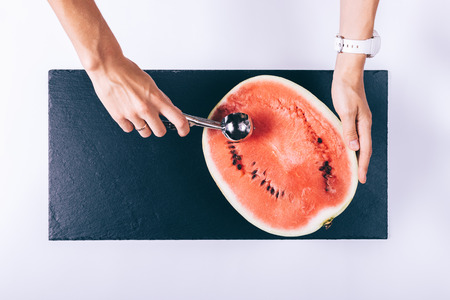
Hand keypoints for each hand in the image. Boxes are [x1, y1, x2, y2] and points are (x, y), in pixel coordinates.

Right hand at [87, 56, 189, 137]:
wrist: (107, 66)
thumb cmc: (127, 71)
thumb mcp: (150, 84)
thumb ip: (161, 99)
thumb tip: (172, 111)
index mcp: (157, 99)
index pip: (178, 119)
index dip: (183, 128)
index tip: (183, 131)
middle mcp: (146, 109)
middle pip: (160, 132)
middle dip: (159, 127)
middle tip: (155, 121)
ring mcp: (132, 114)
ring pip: (145, 133)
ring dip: (144, 126)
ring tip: (137, 113)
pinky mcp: (119, 117)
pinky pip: (129, 129)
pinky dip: (129, 124)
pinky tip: (127, 113)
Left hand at [332, 53, 371, 183]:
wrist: (346, 74)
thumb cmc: (346, 90)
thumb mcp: (346, 111)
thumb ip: (349, 129)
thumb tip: (354, 147)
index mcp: (364, 124)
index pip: (365, 149)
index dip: (363, 165)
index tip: (362, 179)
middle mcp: (364, 124)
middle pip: (365, 148)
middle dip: (362, 164)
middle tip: (359, 178)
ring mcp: (359, 120)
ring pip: (360, 142)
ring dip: (357, 155)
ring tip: (353, 168)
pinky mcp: (353, 116)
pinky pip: (354, 135)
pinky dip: (352, 144)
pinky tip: (347, 147)